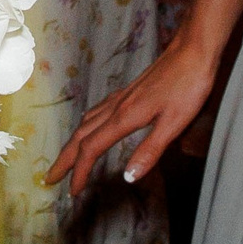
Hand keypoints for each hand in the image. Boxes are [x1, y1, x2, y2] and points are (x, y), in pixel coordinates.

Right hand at [48, 31, 222, 196]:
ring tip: (64, 159)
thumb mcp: (175, 122)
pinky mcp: (127, 93)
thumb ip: (150, 150)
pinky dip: (84, 127)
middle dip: (63, 160)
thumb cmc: (188, 86)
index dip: (80, 172)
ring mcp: (119, 98)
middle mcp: (116, 108)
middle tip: (49, 179)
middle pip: (80, 137)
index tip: (73, 192)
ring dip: (71, 144)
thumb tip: (127, 177)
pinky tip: (88, 128)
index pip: (91, 149)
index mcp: (124, 118)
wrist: (192, 51)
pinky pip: (95, 113)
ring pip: (85, 124)